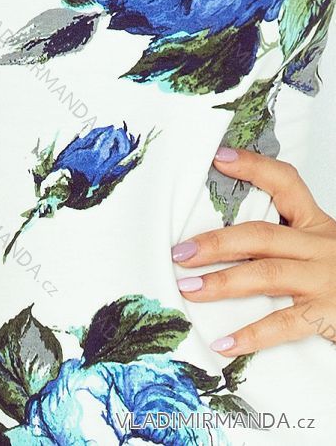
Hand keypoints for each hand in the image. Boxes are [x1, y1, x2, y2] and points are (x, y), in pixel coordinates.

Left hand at [170, 146, 335, 355]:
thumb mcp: (317, 247)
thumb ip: (281, 240)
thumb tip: (221, 240)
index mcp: (315, 224)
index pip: (285, 183)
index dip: (253, 167)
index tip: (219, 157)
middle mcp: (319, 246)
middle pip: (262, 234)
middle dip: (217, 241)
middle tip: (180, 251)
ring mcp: (323, 280)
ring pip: (266, 274)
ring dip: (222, 282)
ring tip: (188, 288)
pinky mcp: (326, 314)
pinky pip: (283, 324)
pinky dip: (251, 335)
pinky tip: (224, 344)